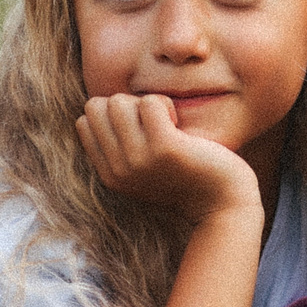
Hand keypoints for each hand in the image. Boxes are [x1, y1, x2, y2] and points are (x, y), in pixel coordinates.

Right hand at [76, 93, 261, 223]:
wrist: (222, 205)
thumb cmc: (187, 178)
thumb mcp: (143, 170)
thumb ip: (120, 148)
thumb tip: (103, 106)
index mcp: (109, 175)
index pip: (83, 122)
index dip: (111, 115)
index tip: (138, 130)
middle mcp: (118, 170)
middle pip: (96, 107)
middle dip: (124, 105)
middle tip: (153, 123)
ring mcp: (139, 159)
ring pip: (118, 102)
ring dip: (145, 104)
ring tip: (166, 123)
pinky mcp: (165, 148)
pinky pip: (150, 102)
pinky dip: (165, 104)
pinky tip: (178, 125)